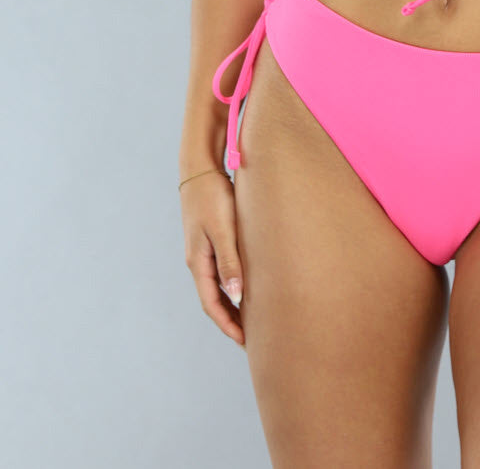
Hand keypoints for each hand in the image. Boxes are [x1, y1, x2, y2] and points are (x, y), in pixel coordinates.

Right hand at [180, 169, 246, 347]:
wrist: (200, 169)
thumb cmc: (212, 197)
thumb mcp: (222, 229)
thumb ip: (229, 261)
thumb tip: (234, 296)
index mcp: (198, 262)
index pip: (211, 304)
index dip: (227, 325)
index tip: (244, 341)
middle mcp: (198, 261)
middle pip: (213, 300)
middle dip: (230, 321)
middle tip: (252, 338)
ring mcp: (203, 251)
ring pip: (217, 287)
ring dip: (231, 305)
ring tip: (251, 318)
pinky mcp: (210, 240)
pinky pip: (221, 272)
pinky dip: (232, 285)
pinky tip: (246, 286)